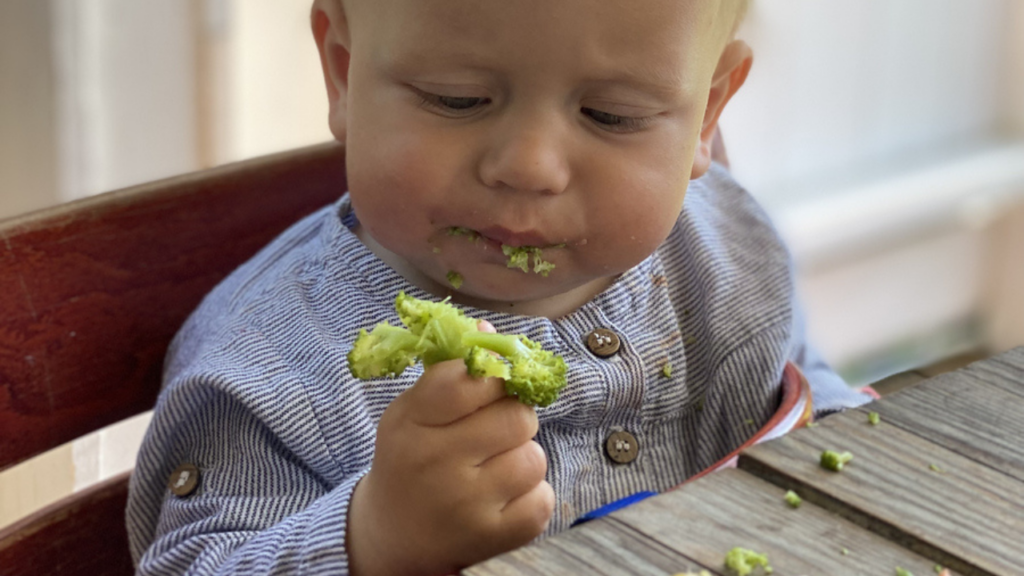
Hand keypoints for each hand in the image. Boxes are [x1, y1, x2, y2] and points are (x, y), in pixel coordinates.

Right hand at [347, 321, 554, 575]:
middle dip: (513, 417)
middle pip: (517, 416)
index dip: (494, 375)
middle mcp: (437, 463)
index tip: (490, 383)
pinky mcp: (496, 537)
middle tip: (494, 430)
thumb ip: (451, 373)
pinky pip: (542, 497)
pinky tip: (502, 497)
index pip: (472, 379)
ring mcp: (468, 505)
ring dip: (521, 457)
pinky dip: (530, 495)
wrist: (393, 536)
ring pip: (534, 457)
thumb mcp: (413, 412)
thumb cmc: (411, 460)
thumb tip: (491, 330)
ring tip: (493, 467)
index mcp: (412, 424)